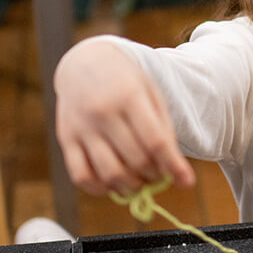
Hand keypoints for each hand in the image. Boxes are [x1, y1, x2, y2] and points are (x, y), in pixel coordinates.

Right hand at [54, 40, 194, 194]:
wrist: (85, 62)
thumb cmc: (126, 82)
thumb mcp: (151, 94)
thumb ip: (164, 130)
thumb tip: (176, 171)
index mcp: (129, 96)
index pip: (155, 141)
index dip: (173, 166)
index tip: (186, 182)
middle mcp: (102, 111)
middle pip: (134, 160)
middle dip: (154, 176)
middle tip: (159, 176)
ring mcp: (81, 126)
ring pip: (108, 173)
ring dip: (131, 187)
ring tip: (140, 183)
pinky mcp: (65, 138)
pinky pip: (81, 176)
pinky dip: (100, 190)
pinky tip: (114, 185)